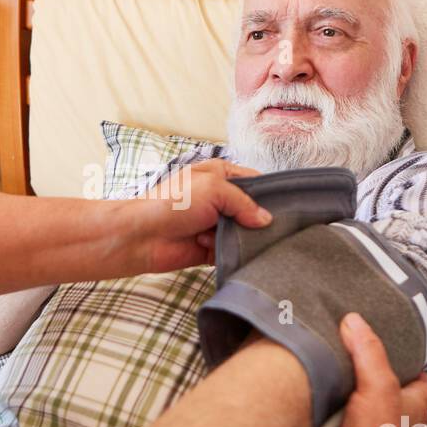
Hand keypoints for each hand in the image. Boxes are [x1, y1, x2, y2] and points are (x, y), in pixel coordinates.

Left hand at [132, 160, 271, 272]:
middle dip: (254, 220)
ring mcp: (214, 224)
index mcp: (219, 175)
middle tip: (258, 226)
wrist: (142, 236)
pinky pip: (231, 251)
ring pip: (243, 233)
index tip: (284, 207)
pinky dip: (224, 250)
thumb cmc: (173, 203)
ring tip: (220, 235)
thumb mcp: (213, 188)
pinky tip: (206, 246)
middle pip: (251, 210)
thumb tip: (266, 220)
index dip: (268, 194)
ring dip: (235, 236)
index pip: (254, 181)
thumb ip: (244, 202)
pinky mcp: (210, 248)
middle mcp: (218, 199)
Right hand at [315, 313, 426, 426]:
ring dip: (342, 376)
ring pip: (355, 387)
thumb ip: (369, 351)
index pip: (414, 364)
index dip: (400, 346)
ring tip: (326, 346)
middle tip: (346, 332)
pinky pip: (335, 403)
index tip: (381, 325)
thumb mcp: (380, 386)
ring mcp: (369, 419)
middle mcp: (395, 408)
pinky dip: (326, 394)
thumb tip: (353, 320)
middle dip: (364, 357)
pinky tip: (314, 377)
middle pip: (380, 372)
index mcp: (416, 397)